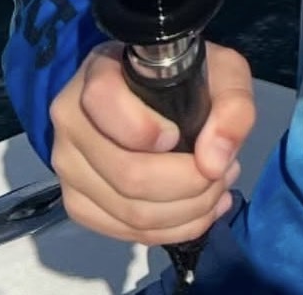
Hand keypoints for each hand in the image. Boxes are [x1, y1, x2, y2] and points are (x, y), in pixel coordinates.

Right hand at [49, 40, 254, 245]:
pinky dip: (171, 229)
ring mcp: (69, 165)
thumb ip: (232, 106)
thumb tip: (215, 163)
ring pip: (128, 210)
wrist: (162, 93)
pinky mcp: (78, 201)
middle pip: (127, 173)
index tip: (180, 134)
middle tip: (225, 171)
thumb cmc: (190, 77)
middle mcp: (72, 120)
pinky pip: (122, 231)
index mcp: (99, 74)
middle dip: (190, 183)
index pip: (104, 101)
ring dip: (187, 210)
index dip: (145, 128)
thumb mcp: (225, 72)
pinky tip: (200, 211)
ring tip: (218, 187)